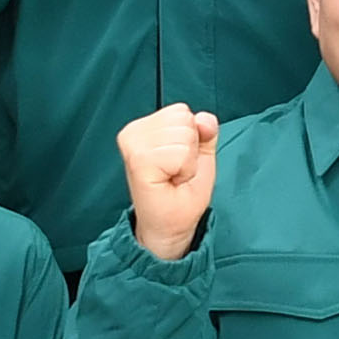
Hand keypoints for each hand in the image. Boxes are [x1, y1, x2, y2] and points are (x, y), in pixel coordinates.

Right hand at [115, 104, 220, 259]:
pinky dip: (183, 168)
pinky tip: (169, 180)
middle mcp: (134, 131)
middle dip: (190, 149)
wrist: (170, 226)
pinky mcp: (137, 159)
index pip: (182, 111)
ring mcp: (133, 144)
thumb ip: (205, 131)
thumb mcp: (200, 155)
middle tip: (175, 172)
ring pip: (183, 134)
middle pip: (184, 119)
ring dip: (186, 161)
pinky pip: (179, 151)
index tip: (178, 163)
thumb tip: (205, 118)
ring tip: (172, 176)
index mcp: (144, 127)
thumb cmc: (181, 194)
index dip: (191, 139)